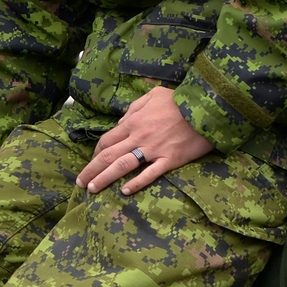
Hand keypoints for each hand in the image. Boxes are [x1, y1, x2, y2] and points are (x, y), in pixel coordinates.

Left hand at [77, 86, 213, 194]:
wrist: (206, 108)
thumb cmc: (179, 100)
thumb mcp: (152, 95)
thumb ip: (134, 108)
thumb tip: (122, 121)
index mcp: (132, 122)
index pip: (107, 141)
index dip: (95, 153)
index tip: (91, 162)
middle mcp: (138, 137)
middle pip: (108, 155)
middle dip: (91, 170)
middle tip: (80, 182)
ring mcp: (153, 150)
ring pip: (122, 166)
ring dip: (104, 178)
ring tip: (92, 189)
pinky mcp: (170, 160)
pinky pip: (150, 174)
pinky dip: (136, 183)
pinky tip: (124, 191)